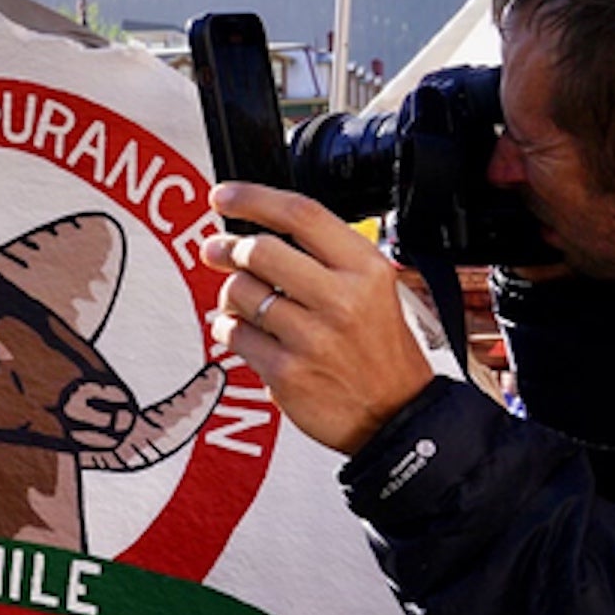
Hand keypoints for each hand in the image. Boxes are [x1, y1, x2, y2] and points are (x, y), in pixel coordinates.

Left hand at [200, 183, 435, 454]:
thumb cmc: (379, 352)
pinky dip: (227, 328)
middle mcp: (340, 299)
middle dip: (228, 247)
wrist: (397, 418)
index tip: (224, 196)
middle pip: (260, 249)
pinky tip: (239, 330)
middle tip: (217, 249)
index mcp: (365, 269)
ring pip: (239, 291)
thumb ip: (323, 258)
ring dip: (229, 293)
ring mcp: (312, 337)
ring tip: (240, 301)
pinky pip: (234, 333)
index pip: (301, 214)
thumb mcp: (374, 290)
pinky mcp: (286, 372)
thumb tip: (255, 231)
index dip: (254, 198)